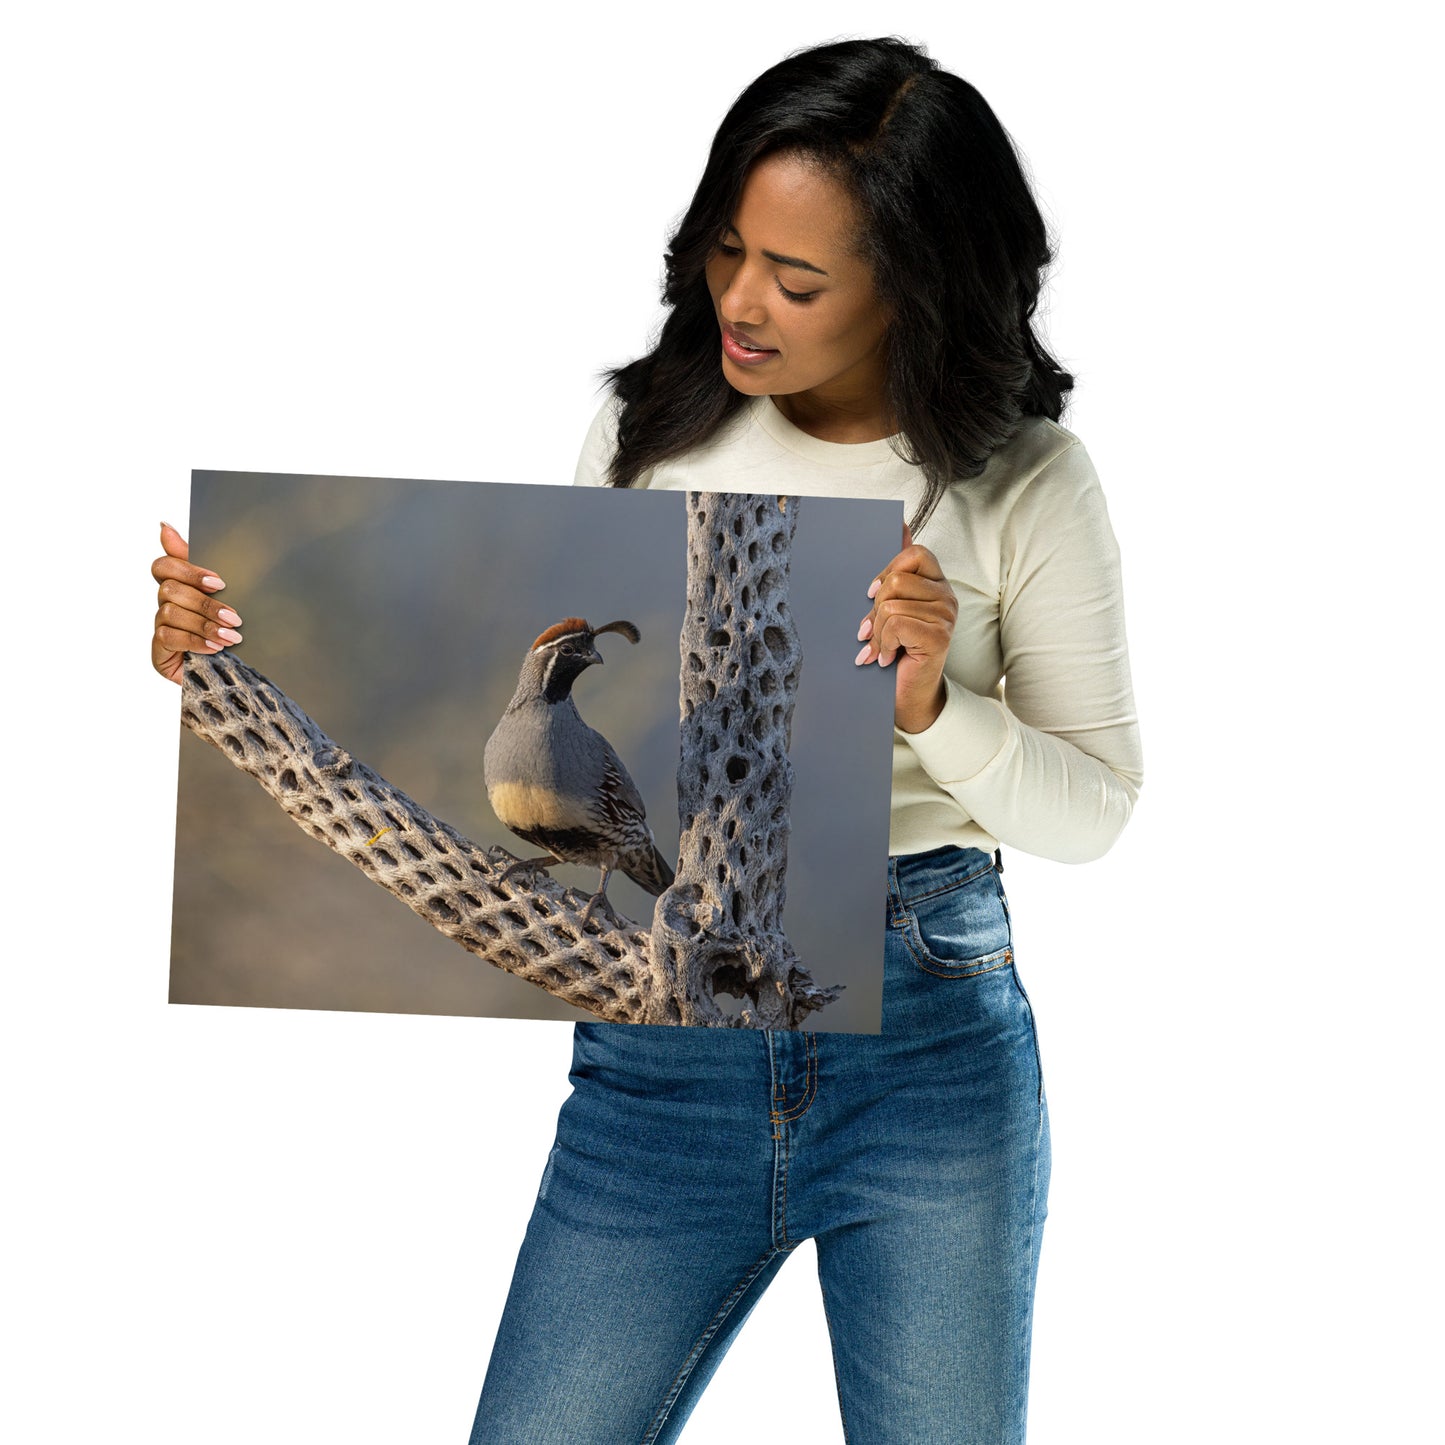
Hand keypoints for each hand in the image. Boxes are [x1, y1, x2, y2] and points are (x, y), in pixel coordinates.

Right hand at [151, 522, 242, 683]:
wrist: (235, 675)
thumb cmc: (231, 630)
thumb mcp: (227, 596)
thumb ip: (202, 564)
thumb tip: (164, 525)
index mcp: (180, 587)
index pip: (164, 566)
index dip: (188, 570)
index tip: (219, 583)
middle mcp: (165, 605)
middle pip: (170, 589)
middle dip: (205, 604)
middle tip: (235, 617)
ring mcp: (160, 628)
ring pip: (170, 613)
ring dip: (204, 625)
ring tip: (232, 637)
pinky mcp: (158, 651)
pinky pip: (168, 637)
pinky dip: (195, 641)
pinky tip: (216, 649)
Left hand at [855, 522, 957, 733]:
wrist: (907, 696)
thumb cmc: (897, 651)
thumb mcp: (891, 608)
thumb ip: (896, 571)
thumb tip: (900, 524)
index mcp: (936, 584)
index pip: (915, 553)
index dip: (888, 570)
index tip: (872, 594)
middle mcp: (947, 596)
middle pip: (897, 579)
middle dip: (875, 608)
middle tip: (872, 631)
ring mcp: (946, 616)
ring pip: (892, 604)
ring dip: (877, 631)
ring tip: (880, 648)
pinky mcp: (939, 636)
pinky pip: (896, 623)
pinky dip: (882, 643)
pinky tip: (885, 657)